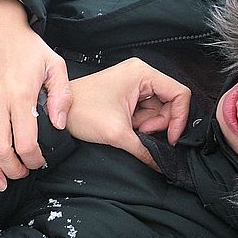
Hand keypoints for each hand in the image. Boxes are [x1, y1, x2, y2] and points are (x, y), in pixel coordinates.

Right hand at [0, 0, 72, 190]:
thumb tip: (58, 126)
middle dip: (12, 170)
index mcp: (20, 94)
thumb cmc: (26, 46)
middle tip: (20, 174)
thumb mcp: (54, 64)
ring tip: (0, 180)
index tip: (39, 162)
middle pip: (0, 149)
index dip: (33, 159)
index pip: (26, 141)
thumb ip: (62, 95)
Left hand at [65, 58, 190, 162]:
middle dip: (159, 123)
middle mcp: (140, 74)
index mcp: (142, 73)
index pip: (180, 93)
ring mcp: (133, 84)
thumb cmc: (81, 112)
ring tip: (129, 129)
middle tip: (141, 132)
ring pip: (158, 110)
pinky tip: (126, 127)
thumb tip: (163, 165)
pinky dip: (140, 124)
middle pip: (170, 103)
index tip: (169, 138)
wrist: (56, 113)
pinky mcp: (126, 95)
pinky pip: (145, 112)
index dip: (179, 118)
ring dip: (148, 125)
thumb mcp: (117, 133)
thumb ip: (145, 150)